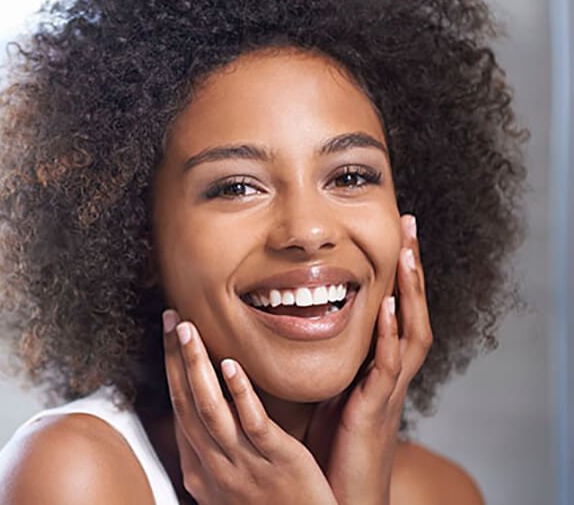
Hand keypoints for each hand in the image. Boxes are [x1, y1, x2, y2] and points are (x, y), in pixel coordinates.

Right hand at [163, 309, 337, 504]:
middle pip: (187, 404)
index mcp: (201, 469)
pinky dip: (240, 395)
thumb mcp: (230, 487)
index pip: (179, 409)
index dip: (171, 368)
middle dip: (176, 358)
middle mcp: (216, 466)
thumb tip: (205, 414)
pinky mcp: (280, 463)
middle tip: (172, 318)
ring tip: (189, 330)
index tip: (171, 332)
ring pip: (210, 411)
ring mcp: (245, 465)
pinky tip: (231, 367)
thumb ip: (216, 451)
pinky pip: (254, 426)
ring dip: (195, 367)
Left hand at [305, 214, 432, 504]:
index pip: (391, 309)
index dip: (394, 272)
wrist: (341, 493)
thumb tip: (292, 325)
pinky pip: (389, 368)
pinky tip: (391, 309)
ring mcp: (386, 391)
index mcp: (373, 367)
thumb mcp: (324, 391)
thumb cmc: (330, 447)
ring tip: (408, 254)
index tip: (392, 233)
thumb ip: (320, 360)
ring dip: (411, 293)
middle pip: (410, 311)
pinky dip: (392, 337)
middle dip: (411, 269)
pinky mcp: (376, 410)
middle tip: (409, 225)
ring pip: (410, 333)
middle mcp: (387, 374)